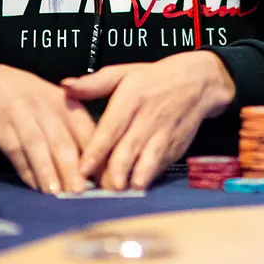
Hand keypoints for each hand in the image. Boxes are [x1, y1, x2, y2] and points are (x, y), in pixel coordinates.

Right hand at [0, 64, 95, 193]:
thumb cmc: (36, 101)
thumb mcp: (61, 107)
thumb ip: (78, 133)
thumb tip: (97, 171)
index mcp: (69, 104)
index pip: (87, 132)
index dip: (95, 157)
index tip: (103, 180)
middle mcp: (47, 108)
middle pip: (62, 141)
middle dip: (71, 168)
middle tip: (80, 191)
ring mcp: (22, 115)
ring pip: (37, 146)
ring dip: (47, 171)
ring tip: (56, 192)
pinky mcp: (1, 125)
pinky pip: (15, 150)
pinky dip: (26, 170)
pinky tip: (35, 186)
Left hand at [63, 51, 235, 190]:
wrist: (197, 82)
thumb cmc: (154, 79)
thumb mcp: (124, 73)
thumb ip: (94, 83)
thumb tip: (66, 86)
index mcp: (132, 97)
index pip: (111, 128)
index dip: (97, 151)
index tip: (83, 168)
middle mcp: (148, 117)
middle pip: (129, 149)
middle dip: (114, 172)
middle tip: (98, 188)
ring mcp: (164, 134)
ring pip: (147, 161)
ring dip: (134, 178)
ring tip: (121, 190)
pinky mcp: (175, 147)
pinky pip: (160, 165)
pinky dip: (149, 177)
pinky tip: (137, 186)